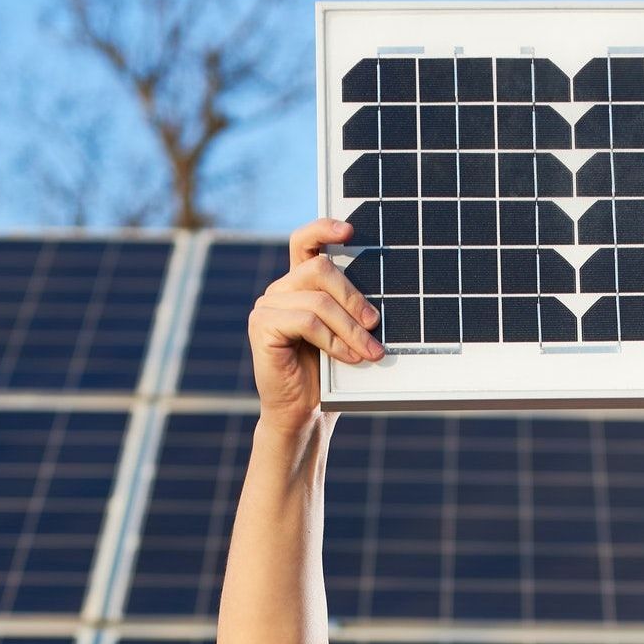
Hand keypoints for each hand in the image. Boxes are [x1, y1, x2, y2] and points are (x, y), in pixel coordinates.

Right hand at [248, 217, 383, 427]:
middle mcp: (279, 290)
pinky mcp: (262, 326)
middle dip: (354, 297)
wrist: (303, 415)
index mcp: (298, 285)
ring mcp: (267, 306)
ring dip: (350, 328)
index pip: (305, 242)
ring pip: (318, 300)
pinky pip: (306, 321)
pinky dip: (333, 341)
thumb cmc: (327, 377)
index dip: (323, 228)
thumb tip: (382, 299)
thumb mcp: (344, 336)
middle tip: (376, 324)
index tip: (350, 230)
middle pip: (319, 269)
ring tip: (371, 352)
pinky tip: (348, 357)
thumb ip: (350, 310)